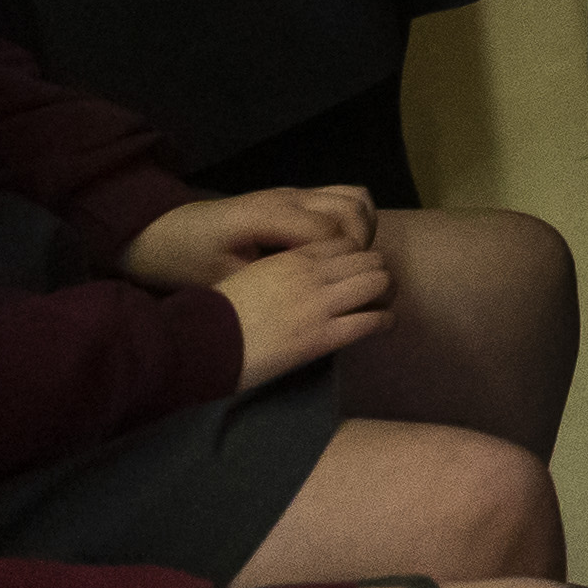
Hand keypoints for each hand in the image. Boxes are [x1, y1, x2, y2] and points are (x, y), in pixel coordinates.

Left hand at [121, 183, 373, 288]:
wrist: (163, 231)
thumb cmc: (188, 260)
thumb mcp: (221, 280)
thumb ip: (267, 283)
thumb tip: (311, 301)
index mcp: (267, 216)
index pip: (330, 232)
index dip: (344, 262)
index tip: (340, 290)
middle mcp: (288, 196)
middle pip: (352, 210)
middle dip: (360, 246)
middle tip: (348, 279)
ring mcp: (294, 192)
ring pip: (355, 198)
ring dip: (362, 229)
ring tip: (349, 262)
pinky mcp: (295, 195)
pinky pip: (343, 196)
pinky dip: (353, 219)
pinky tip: (338, 248)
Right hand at [217, 234, 395, 388]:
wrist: (201, 344)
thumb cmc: (218, 315)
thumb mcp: (251, 275)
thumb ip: (281, 269)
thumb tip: (298, 273)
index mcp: (291, 258)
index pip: (345, 243)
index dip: (356, 256)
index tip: (356, 270)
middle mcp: (310, 276)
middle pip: (370, 259)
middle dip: (378, 272)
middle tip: (377, 288)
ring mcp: (318, 305)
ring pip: (378, 283)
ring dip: (386, 293)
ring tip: (382, 305)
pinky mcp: (321, 337)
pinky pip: (371, 321)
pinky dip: (384, 322)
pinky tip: (383, 326)